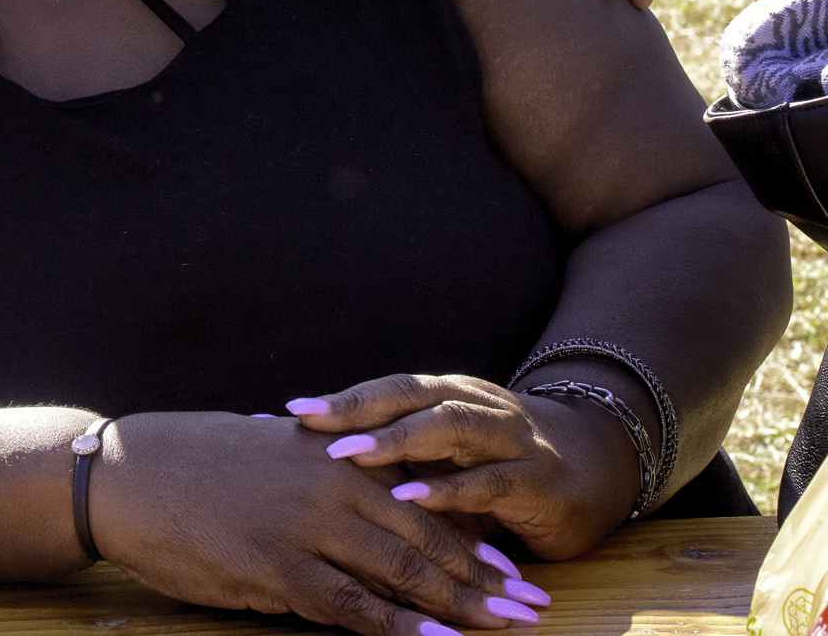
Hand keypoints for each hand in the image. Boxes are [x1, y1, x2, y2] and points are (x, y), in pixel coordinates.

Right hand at [89, 411, 547, 635]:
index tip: (511, 567)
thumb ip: (316, 467)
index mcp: (330, 454)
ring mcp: (306, 528)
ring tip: (508, 629)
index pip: (420, 500)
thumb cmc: (187, 461)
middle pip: (426, 538)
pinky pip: (353, 607)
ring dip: (462, 606)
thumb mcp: (264, 449)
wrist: (124, 474)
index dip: (471, 539)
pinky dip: (401, 628)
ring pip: (403, 573)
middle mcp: (330, 486)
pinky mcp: (278, 568)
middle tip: (534, 606)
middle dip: (486, 578)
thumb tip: (353, 483)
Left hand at [289, 373, 642, 561]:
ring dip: (398, 439)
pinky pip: (488, 480)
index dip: (341, 398)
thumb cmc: (500, 463)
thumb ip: (399, 454)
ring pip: (449, 428)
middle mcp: (477, 406)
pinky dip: (448, 489)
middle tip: (309, 426)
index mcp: (450, 395)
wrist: (600, 467)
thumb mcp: (449, 455)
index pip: (387, 390)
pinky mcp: (539, 481)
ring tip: (351, 453)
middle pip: (410, 398)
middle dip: (358, 411)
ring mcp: (511, 439)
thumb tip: (315, 461)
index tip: (287, 411)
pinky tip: (412, 498)